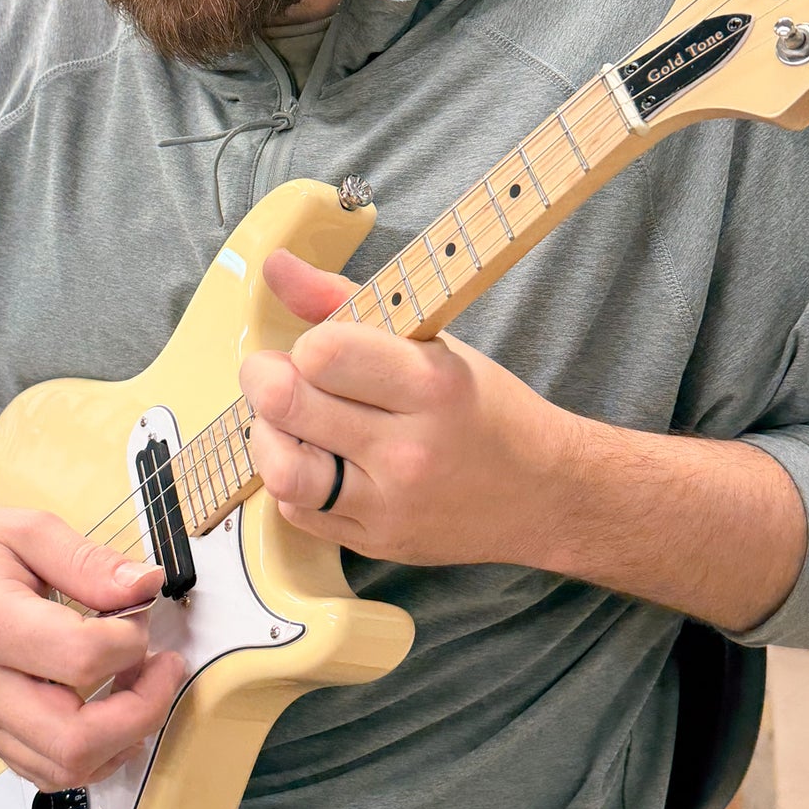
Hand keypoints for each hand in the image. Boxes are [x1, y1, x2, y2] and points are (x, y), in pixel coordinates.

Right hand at [0, 506, 180, 790]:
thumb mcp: (26, 529)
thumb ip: (90, 561)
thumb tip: (145, 586)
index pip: (80, 661)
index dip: (131, 641)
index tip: (140, 612)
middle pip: (74, 738)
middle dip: (142, 710)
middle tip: (164, 668)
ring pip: (61, 769)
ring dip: (121, 739)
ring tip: (141, 689)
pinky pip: (42, 770)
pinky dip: (91, 755)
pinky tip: (112, 716)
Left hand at [239, 249, 578, 565]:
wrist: (542, 492)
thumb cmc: (482, 406)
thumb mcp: (430, 342)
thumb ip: (344, 300)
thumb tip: (275, 266)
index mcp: (431, 384)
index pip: (323, 353)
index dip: (306, 344)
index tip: (317, 346)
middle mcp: (410, 449)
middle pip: (288, 405)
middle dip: (265, 380)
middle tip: (277, 374)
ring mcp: (391, 504)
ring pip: (282, 471)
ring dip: (268, 438)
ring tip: (288, 422)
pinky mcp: (376, 542)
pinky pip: (296, 512)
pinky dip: (292, 481)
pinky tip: (317, 459)